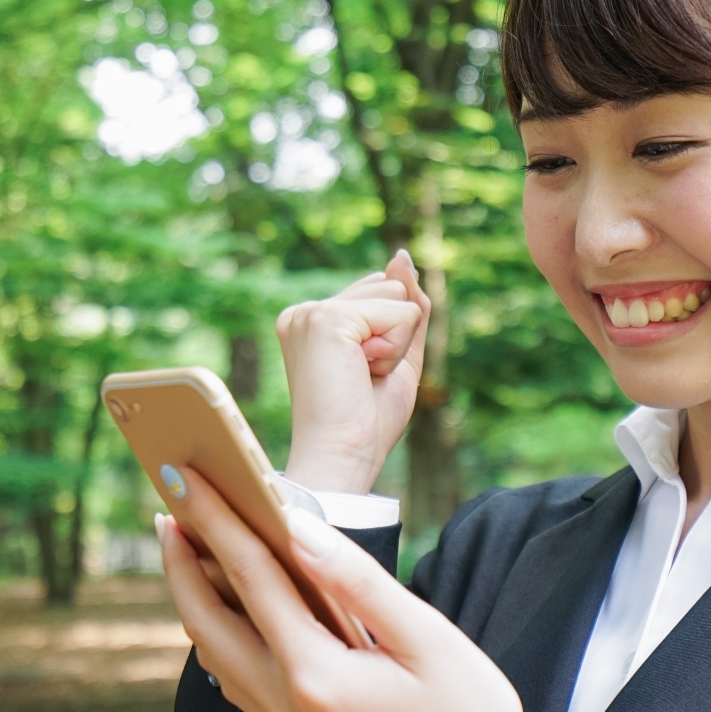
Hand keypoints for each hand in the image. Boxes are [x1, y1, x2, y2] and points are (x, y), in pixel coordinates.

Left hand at [157, 469, 533, 711]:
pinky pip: (235, 678)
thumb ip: (358, 581)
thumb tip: (298, 526)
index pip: (251, 578)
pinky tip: (229, 605)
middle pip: (206, 620)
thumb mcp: (428, 640)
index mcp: (317, 677)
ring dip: (194, 595)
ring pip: (213, 653)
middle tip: (166, 503)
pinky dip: (219, 631)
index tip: (186, 474)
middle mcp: (285, 707)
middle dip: (182, 559)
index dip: (216, 519)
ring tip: (189, 543)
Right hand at [277, 249, 430, 493]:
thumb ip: (405, 306)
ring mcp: (311, 312)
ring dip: (397, 344)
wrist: (344, 456)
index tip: (362, 377)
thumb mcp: (398, 355)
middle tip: (364, 378)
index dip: (393, 338)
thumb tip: (401, 255)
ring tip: (362, 376)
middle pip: (391, 287)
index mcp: (313, 320)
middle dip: (397, 337)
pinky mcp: (326, 318)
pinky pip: (399, 312)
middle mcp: (305, 311)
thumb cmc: (366, 421)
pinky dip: (395, 349)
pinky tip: (363, 372)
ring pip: (398, 296)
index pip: (382, 292)